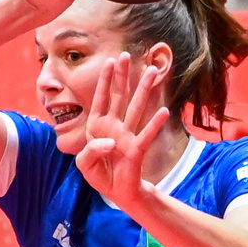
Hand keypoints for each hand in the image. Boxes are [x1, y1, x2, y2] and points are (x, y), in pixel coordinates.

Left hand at [74, 53, 171, 215]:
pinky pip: (146, 134)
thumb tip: (110, 143)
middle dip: (123, 76)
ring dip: (143, 90)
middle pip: (120, 96)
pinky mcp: (136, 149)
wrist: (116, 191)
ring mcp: (127, 136)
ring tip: (152, 71)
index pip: (101, 99)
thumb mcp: (84, 164)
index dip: (105, 81)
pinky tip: (163, 112)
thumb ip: (90, 151)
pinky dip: (154, 124)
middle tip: (127, 54)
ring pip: (136, 108)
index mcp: (98, 127)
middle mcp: (114, 126)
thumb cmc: (100, 173)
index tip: (110, 61)